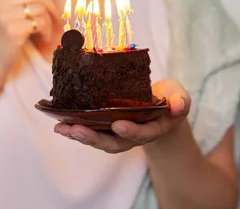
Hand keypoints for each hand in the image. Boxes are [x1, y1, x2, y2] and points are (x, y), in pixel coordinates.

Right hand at [0, 0, 59, 79]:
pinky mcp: (13, 27)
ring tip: (44, 33)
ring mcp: (4, 14)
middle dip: (50, 9)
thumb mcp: (7, 14)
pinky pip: (40, 21)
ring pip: (41, 8)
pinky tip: (41, 38)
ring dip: (49, 22)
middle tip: (53, 23)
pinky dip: (46, 31)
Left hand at [54, 79, 190, 153]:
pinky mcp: (107, 126)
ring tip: (61, 128)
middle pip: (114, 143)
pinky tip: (59, 123)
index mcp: (153, 128)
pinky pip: (91, 130)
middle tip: (76, 130)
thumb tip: (178, 106)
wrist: (162, 104)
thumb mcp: (179, 96)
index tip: (118, 125)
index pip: (142, 133)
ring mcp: (119, 132)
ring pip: (99, 139)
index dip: (131, 131)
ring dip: (79, 135)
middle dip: (94, 138)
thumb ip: (180, 101)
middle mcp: (134, 134)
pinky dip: (75, 128)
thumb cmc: (170, 99)